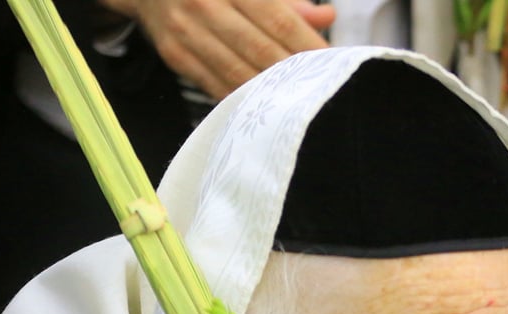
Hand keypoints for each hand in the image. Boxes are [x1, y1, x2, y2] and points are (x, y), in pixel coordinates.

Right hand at [98, 0, 335, 99]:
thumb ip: (287, 1)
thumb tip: (326, 16)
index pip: (278, 19)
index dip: (307, 44)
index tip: (331, 63)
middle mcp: (205, 5)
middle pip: (260, 49)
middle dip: (294, 72)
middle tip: (321, 90)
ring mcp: (187, 32)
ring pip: (238, 72)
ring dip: (271, 92)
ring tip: (299, 104)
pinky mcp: (176, 55)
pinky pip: (215, 85)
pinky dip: (242, 99)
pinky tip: (265, 109)